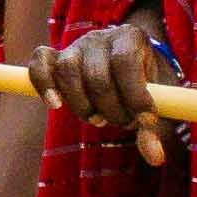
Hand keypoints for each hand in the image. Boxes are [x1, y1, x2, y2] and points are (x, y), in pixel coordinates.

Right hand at [35, 19, 177, 164]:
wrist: (133, 70)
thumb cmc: (148, 88)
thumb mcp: (157, 103)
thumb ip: (153, 128)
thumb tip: (155, 158)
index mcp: (130, 38)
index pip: (125, 61)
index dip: (134, 94)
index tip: (145, 120)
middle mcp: (100, 37)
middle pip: (96, 75)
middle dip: (112, 109)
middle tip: (125, 123)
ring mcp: (74, 47)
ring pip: (68, 73)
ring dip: (83, 106)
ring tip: (100, 119)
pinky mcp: (55, 60)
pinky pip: (40, 65)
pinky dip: (44, 85)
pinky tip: (56, 105)